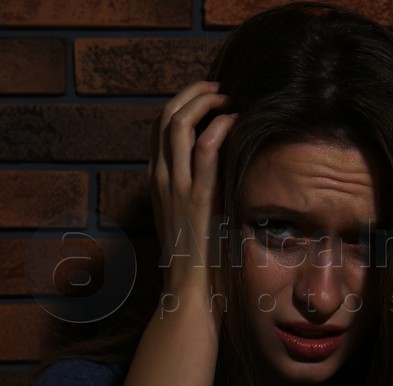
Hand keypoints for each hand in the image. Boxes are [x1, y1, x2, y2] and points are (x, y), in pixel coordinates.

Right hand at [148, 81, 235, 301]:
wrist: (188, 290)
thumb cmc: (196, 258)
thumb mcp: (188, 217)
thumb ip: (195, 191)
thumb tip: (218, 171)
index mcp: (157, 181)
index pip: (159, 128)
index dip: (182, 103)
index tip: (207, 98)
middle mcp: (160, 178)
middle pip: (165, 116)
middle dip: (192, 93)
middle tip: (218, 88)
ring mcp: (175, 187)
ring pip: (178, 123)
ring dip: (204, 101)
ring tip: (227, 97)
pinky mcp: (197, 198)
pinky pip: (205, 148)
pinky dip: (219, 126)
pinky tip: (235, 121)